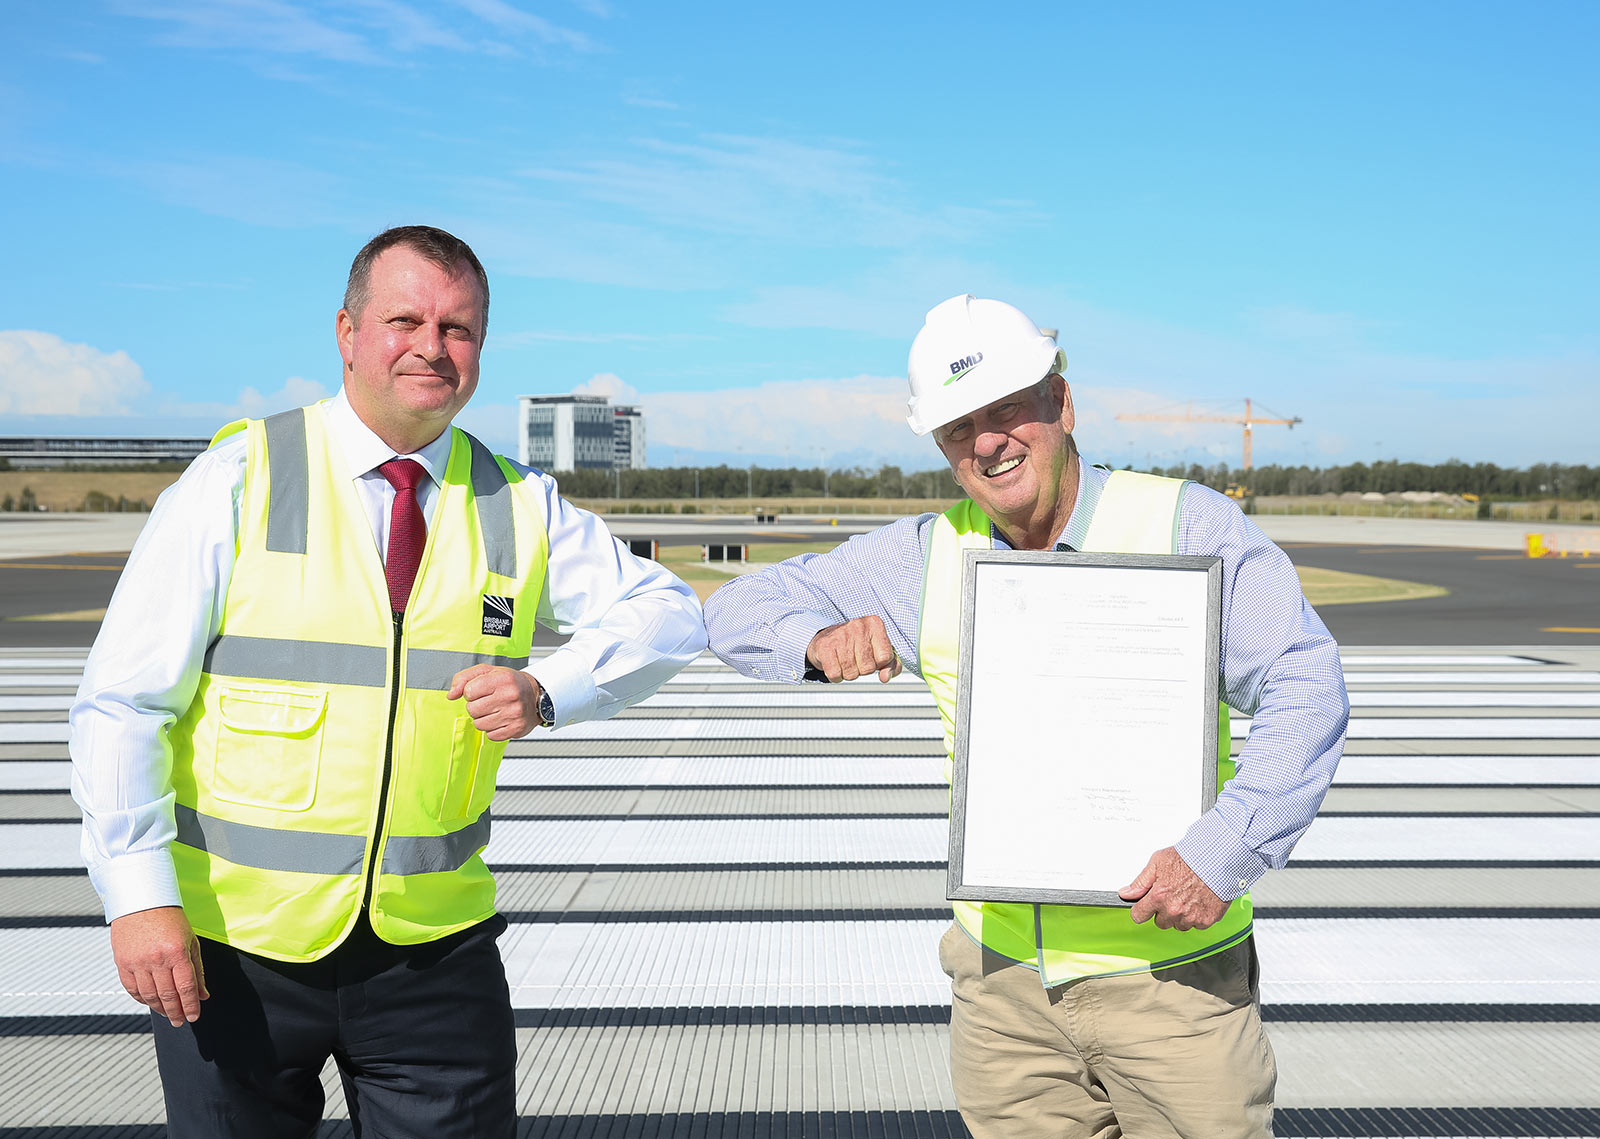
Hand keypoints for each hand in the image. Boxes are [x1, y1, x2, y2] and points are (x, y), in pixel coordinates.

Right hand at [109, 906, 207, 1025]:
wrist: (142, 902)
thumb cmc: (170, 919)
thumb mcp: (191, 941)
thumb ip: (197, 969)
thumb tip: (203, 994)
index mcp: (177, 952)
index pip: (186, 988)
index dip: (191, 1006)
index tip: (194, 1016)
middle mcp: (156, 959)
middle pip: (168, 995)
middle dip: (176, 1012)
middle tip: (181, 1021)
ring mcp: (137, 962)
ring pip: (149, 995)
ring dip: (160, 1009)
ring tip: (168, 1014)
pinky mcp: (122, 963)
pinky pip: (132, 989)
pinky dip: (142, 999)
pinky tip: (151, 1003)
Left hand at [447, 664, 540, 739]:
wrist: (537, 696)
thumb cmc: (510, 683)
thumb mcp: (488, 672)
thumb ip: (464, 678)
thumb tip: (451, 695)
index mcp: (502, 679)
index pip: (469, 691)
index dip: (472, 692)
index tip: (482, 690)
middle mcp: (510, 696)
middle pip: (472, 710)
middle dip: (476, 706)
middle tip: (489, 701)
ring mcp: (514, 714)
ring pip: (479, 724)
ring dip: (483, 719)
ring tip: (495, 710)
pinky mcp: (515, 729)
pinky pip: (490, 735)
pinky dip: (493, 729)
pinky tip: (501, 719)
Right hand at [806, 616, 900, 682]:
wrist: (827, 637)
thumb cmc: (856, 645)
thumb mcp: (879, 651)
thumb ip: (891, 665)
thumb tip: (885, 677)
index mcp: (875, 624)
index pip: (886, 657)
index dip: (879, 663)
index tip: (871, 656)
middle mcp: (858, 626)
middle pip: (868, 667)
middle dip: (862, 670)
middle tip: (856, 658)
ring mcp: (840, 635)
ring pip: (851, 673)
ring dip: (848, 673)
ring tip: (845, 660)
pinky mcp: (824, 646)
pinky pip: (835, 674)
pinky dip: (836, 676)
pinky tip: (835, 664)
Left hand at [1119, 846, 1228, 930]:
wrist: (1218, 859)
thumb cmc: (1190, 858)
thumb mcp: (1158, 862)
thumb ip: (1140, 882)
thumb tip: (1126, 893)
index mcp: (1159, 897)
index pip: (1139, 916)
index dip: (1141, 909)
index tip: (1144, 906)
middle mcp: (1174, 910)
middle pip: (1160, 923)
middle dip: (1163, 912)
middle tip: (1172, 895)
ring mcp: (1191, 917)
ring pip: (1179, 925)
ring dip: (1180, 916)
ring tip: (1187, 897)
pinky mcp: (1207, 920)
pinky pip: (1196, 925)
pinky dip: (1197, 916)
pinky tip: (1199, 901)